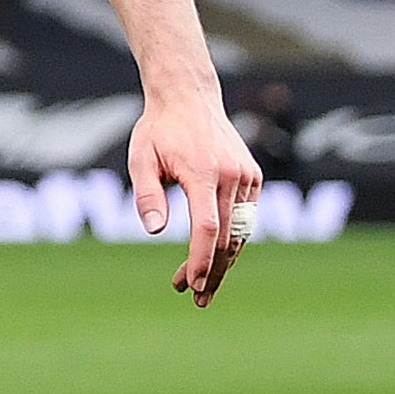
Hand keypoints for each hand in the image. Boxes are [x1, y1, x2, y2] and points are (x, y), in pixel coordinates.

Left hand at [129, 92, 262, 307]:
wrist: (189, 97)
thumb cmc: (159, 129)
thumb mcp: (141, 157)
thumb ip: (147, 194)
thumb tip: (154, 231)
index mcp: (204, 172)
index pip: (208, 227)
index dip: (202, 260)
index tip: (193, 285)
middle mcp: (232, 176)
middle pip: (227, 237)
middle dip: (211, 270)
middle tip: (194, 296)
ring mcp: (247, 177)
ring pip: (240, 232)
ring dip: (222, 261)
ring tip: (200, 284)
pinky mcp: (253, 177)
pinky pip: (246, 219)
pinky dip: (232, 240)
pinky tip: (214, 255)